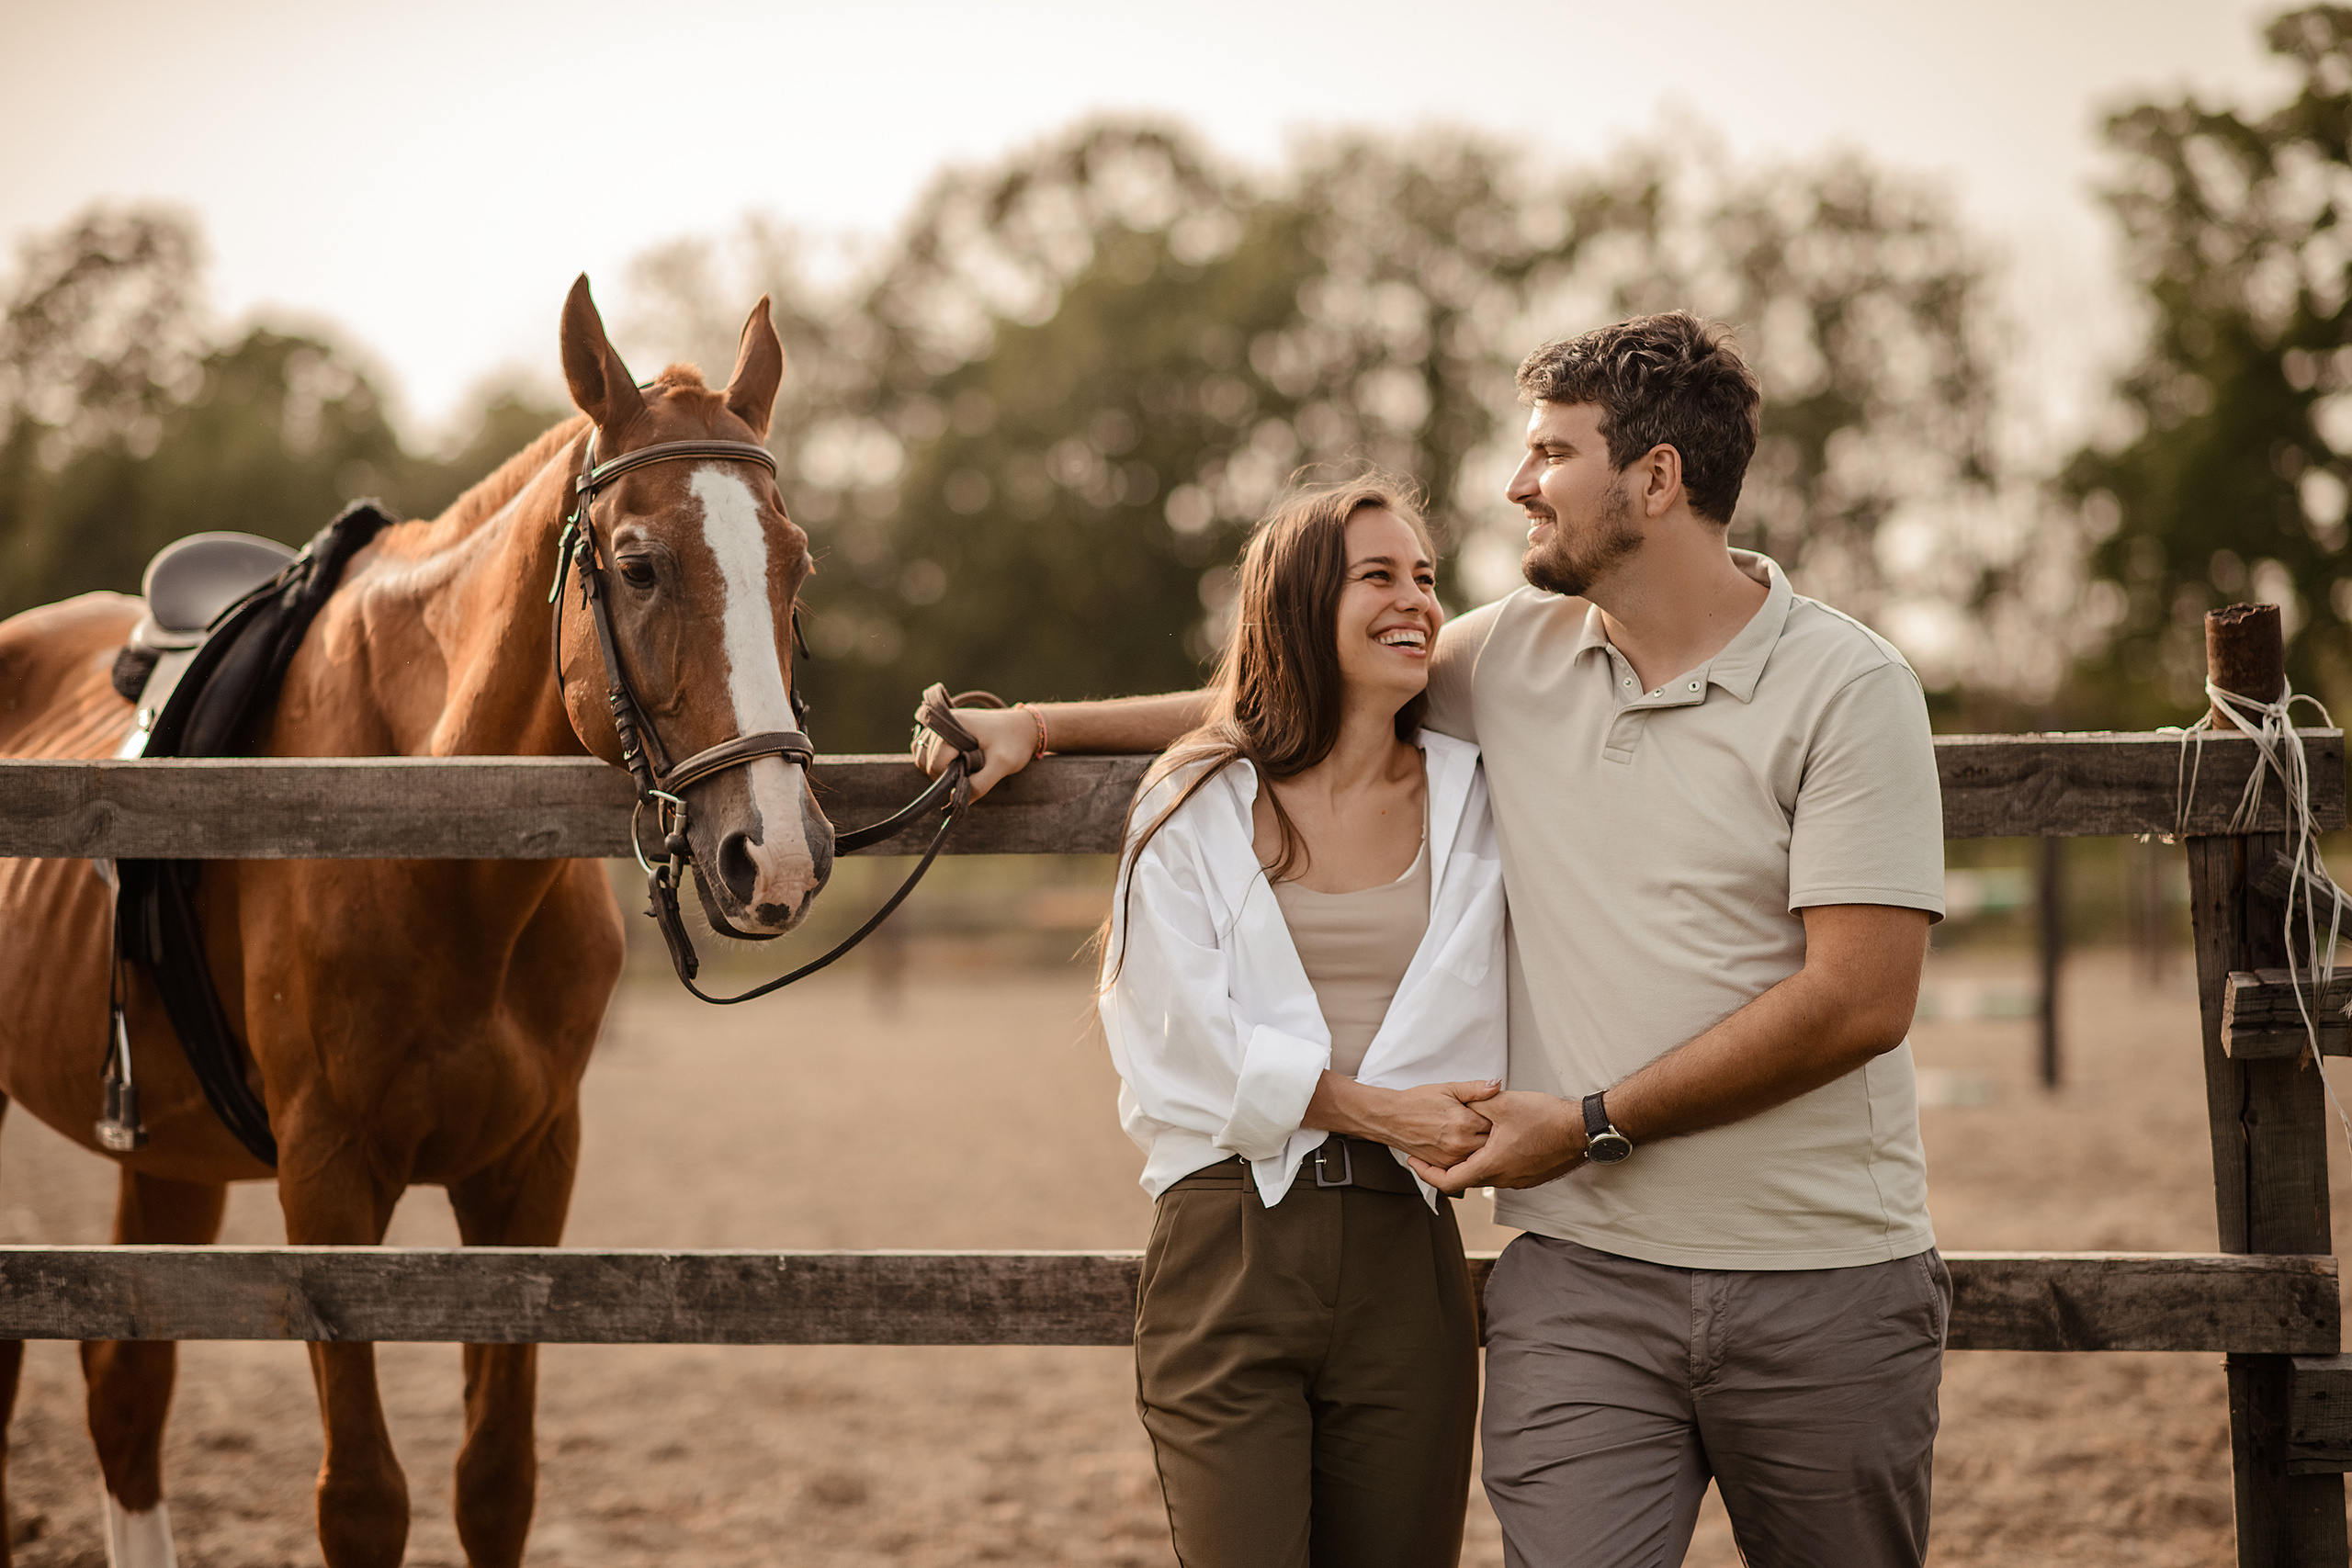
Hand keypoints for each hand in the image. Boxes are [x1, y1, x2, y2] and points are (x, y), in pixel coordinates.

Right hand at [913, 703, 1037, 801]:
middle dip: (945, 773)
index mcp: (953, 725)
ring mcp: (941, 724)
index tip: (972, 776)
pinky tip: (957, 761)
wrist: (1025, 727)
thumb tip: (954, 799)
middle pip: (925, 760)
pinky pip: (926, 749)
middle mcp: (942, 721)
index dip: (950, 778)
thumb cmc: (1015, 743)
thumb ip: (980, 784)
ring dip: (939, 767)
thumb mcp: (1002, 765)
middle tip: (971, 772)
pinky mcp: (942, 729)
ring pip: (922, 755)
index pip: (935, 763)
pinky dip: (936, 760)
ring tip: (965, 766)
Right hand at [1307, 1077, 1500, 1167]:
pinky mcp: (1444, 1166)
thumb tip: (1497, 1085)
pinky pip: (1466, 1165)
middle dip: (1493, 1134)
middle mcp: (1460, 1144)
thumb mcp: (1448, 1089)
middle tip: (1490, 1125)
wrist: (1391, 1118)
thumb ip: (1475, 1089)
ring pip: (1480, 1156)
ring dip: (1482, 1147)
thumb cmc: (1418, 1101)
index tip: (1495, 1113)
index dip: (1497, 1117)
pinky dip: (1469, 1157)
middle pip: (1492, 1143)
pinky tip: (1466, 1145)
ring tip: (1476, 1134)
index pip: (1496, 1123)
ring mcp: (1452, 1158)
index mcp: (1465, 1122)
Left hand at [1406, 1091, 1584, 1194]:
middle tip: (1433, 1151)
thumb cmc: (1545, 1118)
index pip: (1449, 1181)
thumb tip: (1460, 1099)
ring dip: (1470, 1163)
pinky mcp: (1531, 1177)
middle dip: (1446, 1166)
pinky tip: (1490, 1144)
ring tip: (1460, 1144)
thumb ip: (1476, 1101)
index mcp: (1491, 1165)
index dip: (1427, 1173)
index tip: (1415, 1161)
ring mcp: (1519, 1181)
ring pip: (1485, 1176)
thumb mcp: (1503, 1104)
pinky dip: (1489, 1163)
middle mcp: (1503, 1179)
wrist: (1582, 1130)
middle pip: (1465, 1180)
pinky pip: (1502, 1174)